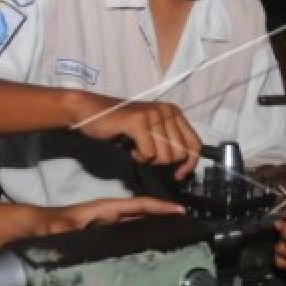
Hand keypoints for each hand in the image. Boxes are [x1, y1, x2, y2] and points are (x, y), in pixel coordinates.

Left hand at [39, 196, 184, 234]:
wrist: (38, 226)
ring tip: (177, 227)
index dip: (158, 206)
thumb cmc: (50, 225)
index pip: (137, 204)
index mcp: (105, 208)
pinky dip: (145, 229)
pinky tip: (154, 238)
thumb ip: (66, 229)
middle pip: (143, 210)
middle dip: (164, 212)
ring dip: (157, 221)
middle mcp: (110, 212)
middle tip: (187, 218)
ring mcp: (109, 220)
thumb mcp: (58, 227)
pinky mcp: (106, 229)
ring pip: (139, 218)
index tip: (177, 210)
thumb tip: (77, 231)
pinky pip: (131, 227)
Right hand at [73, 93, 200, 179]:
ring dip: (149, 160)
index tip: (179, 175)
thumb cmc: (120, 124)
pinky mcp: (139, 122)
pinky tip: (130, 148)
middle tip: (146, 154)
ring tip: (136, 148)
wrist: (90, 111)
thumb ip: (169, 142)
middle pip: (180, 153)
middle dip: (163, 162)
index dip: (190, 163)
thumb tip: (185, 165)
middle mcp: (167, 110)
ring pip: (165, 156)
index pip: (195, 143)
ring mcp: (154, 114)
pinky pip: (149, 154)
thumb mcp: (151, 131)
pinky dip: (138, 157)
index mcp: (173, 112)